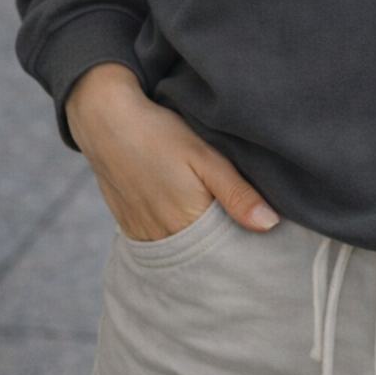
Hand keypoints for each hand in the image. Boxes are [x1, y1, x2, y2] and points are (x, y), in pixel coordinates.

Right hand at [65, 63, 279, 241]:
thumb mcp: (204, 156)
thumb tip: (269, 224)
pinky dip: (173, 236)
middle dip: (220, 247)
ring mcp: (142, 234)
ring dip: (196, 242)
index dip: (242, 245)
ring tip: (213, 222)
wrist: (106, 120)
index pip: (223, 251)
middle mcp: (162, 236)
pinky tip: (183, 218)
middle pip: (201, 254)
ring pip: (179, 251)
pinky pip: (157, 242)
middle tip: (238, 228)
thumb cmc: (159, 133)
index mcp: (187, 222)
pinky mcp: (129, 226)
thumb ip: (236, 192)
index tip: (258, 239)